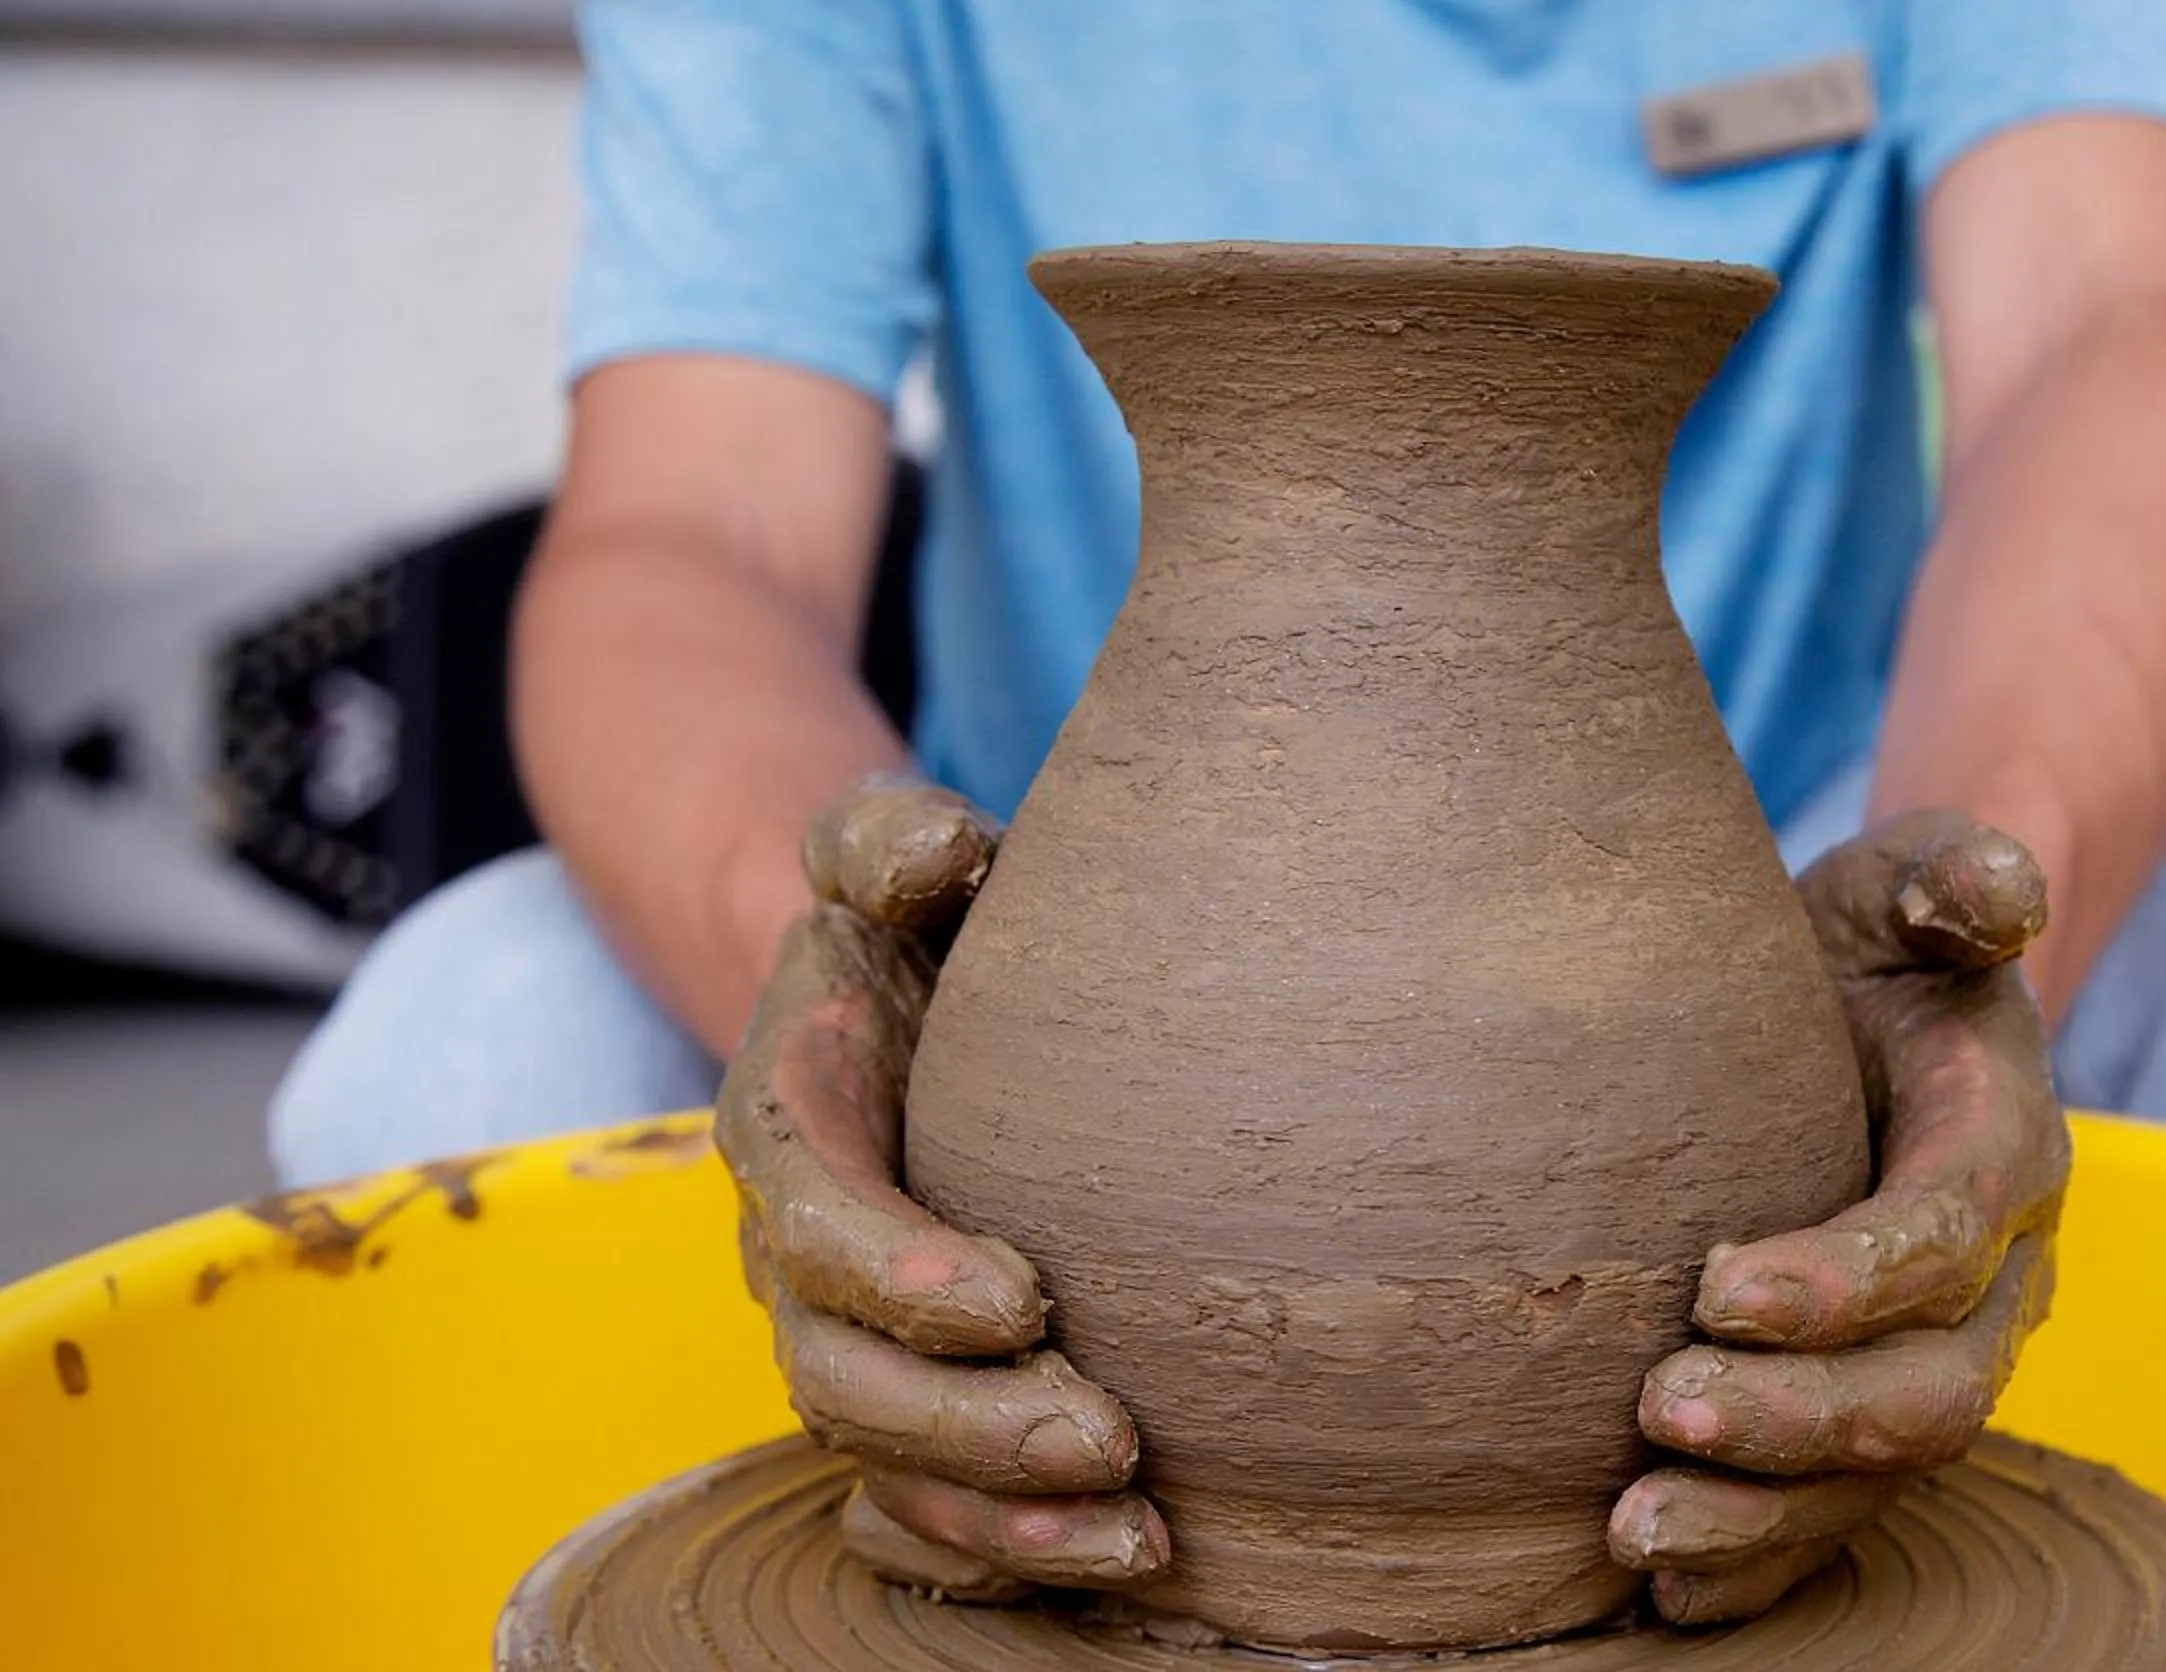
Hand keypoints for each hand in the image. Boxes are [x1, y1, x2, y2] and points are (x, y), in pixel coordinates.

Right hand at [714, 776, 1169, 1598]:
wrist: (896, 998)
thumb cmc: (920, 924)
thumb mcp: (895, 855)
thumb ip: (893, 839)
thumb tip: (940, 855)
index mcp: (791, 1120)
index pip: (817, 1216)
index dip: (902, 1273)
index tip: (1024, 1298)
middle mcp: (795, 1250)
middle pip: (842, 1375)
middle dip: (969, 1427)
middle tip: (1113, 1440)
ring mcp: (838, 1336)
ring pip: (881, 1464)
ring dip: (1001, 1515)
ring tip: (1134, 1537)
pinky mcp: (895, 1393)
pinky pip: (905, 1511)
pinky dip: (984, 1554)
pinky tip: (1091, 1565)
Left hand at [1607, 810, 2070, 1623]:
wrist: (1883, 1009)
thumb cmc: (1870, 942)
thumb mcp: (1902, 880)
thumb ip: (1951, 874)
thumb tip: (1995, 896)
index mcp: (2001, 1146)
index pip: (1942, 1235)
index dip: (1845, 1280)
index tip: (1714, 1290)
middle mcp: (1996, 1276)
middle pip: (1929, 1386)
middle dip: (1800, 1418)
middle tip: (1658, 1415)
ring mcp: (1946, 1356)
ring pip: (1885, 1475)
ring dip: (1767, 1516)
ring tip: (1637, 1533)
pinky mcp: (1882, 1410)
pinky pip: (1844, 1515)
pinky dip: (1762, 1565)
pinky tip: (1667, 1591)